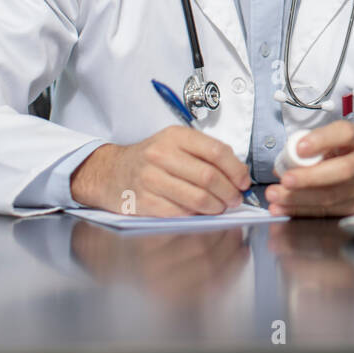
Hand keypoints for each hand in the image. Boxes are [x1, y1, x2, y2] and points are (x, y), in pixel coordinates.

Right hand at [70, 125, 251, 216]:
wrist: (109, 172)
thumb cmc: (149, 159)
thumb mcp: (175, 143)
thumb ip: (204, 153)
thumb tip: (238, 173)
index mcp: (175, 137)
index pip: (216, 151)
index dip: (236, 170)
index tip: (243, 182)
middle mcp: (161, 155)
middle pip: (209, 177)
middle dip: (229, 192)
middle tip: (235, 199)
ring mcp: (151, 179)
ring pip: (197, 198)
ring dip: (216, 207)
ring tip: (220, 208)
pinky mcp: (144, 202)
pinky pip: (180, 213)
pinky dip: (196, 216)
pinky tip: (199, 214)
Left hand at [264, 121, 353, 216]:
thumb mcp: (343, 141)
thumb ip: (317, 147)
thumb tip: (283, 163)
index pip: (344, 134)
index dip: (321, 140)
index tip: (300, 147)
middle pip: (342, 171)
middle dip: (309, 177)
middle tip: (285, 180)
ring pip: (334, 196)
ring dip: (300, 199)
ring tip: (276, 197)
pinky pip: (330, 212)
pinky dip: (303, 211)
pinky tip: (285, 209)